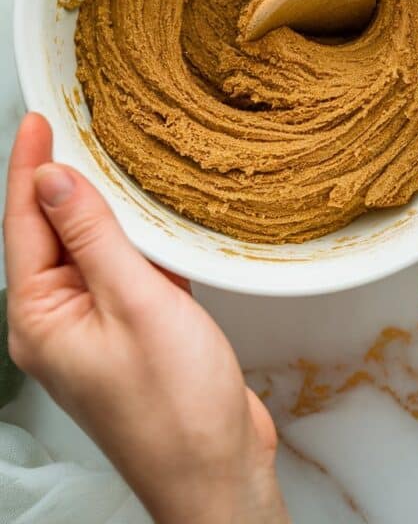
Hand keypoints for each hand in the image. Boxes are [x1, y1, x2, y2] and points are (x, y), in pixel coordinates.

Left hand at [3, 114, 287, 523]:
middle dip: (64, 178)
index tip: (39, 119)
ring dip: (105, 207)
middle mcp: (60, 320)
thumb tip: (54, 180)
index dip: (30, 165)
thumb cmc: (175, 410)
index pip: (26, 222)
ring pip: (93, 248)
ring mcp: (96, 326)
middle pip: (54, 231)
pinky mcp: (132, 330)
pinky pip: (125, 269)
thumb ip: (94, 237)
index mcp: (41, 317)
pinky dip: (137, 239)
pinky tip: (154, 217)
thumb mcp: (134, 305)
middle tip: (75, 123)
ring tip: (114, 158)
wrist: (217, 472)